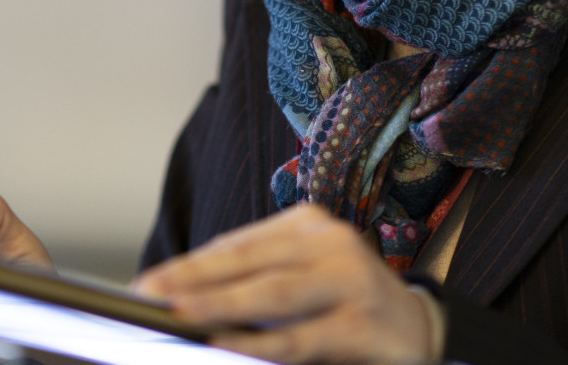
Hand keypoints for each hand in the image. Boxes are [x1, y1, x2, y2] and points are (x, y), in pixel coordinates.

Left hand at [133, 204, 436, 364]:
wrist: (416, 329)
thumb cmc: (344, 301)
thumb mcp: (302, 275)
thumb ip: (256, 275)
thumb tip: (188, 287)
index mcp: (308, 225)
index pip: (239, 244)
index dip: (191, 264)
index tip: (151, 281)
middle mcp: (330, 243)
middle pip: (250, 262)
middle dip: (195, 280)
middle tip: (153, 295)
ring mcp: (350, 281)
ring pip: (274, 294)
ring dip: (222, 305)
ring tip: (182, 314)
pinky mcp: (362, 323)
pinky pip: (302, 337)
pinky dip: (263, 342)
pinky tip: (230, 343)